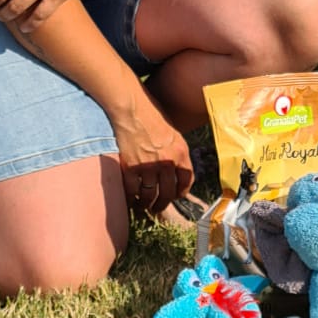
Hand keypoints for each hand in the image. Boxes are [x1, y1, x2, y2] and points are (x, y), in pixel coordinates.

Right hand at [113, 96, 194, 216]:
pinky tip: (131, 198)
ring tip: (144, 205)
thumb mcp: (174, 134)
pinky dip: (132, 197)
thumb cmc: (152, 117)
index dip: (181, 192)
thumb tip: (176, 170)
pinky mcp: (132, 168)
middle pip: (168, 193)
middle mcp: (167, 162)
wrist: (132, 110)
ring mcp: (149, 166)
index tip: (176, 195)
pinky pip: (133, 191)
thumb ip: (177, 152)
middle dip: (163, 204)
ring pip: (150, 195)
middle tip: (158, 207)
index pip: (186, 180)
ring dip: (147, 204)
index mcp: (181, 153)